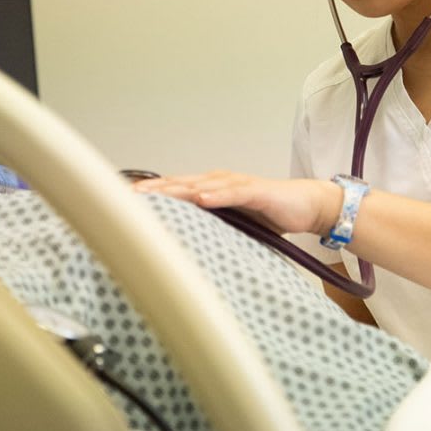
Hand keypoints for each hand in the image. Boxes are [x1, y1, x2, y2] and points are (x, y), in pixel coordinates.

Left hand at [133, 170, 341, 235]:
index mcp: (212, 190)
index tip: (124, 201)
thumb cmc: (269, 215)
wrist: (307, 206)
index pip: (176, 190)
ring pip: (203, 185)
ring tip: (156, 194)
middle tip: (128, 195)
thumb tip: (182, 249)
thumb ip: (211, 229)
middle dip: (155, 189)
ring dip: (178, 189)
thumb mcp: (234, 225)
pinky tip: (201, 198)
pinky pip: (234, 192)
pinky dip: (217, 194)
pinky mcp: (257, 190)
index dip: (152, 194)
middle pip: (181, 184)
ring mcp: (238, 184)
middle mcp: (220, 182)